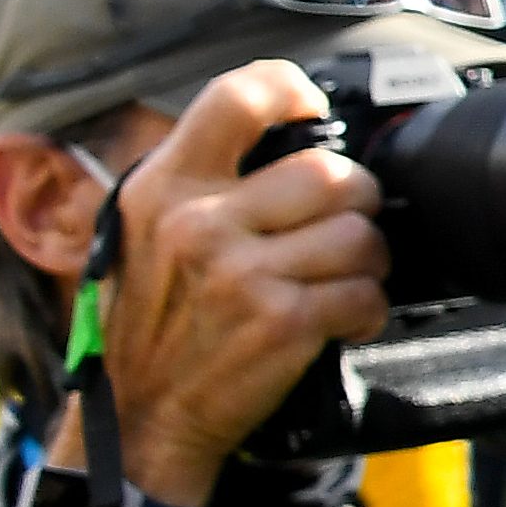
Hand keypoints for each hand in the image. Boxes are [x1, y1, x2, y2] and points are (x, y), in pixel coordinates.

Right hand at [97, 65, 390, 506]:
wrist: (139, 417)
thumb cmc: (151, 321)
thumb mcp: (145, 232)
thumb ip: (206, 182)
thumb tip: (289, 137)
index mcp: (165, 189)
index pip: (237, 98)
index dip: (290, 89)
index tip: (311, 110)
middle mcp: (201, 224)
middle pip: (332, 172)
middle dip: (355, 201)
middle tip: (339, 227)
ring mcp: (243, 274)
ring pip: (361, 234)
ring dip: (366, 262)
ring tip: (336, 279)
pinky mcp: (282, 322)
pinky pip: (367, 295)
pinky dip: (366, 311)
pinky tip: (339, 320)